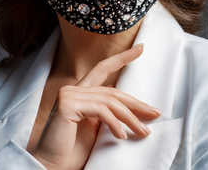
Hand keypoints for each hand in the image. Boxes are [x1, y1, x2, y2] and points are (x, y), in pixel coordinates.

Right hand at [31, 44, 160, 169]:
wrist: (51, 167)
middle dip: (137, 103)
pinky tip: (121, 136)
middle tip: (156, 113)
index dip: (122, 58)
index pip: (103, 69)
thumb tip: (136, 110)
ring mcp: (68, 95)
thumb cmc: (72, 151)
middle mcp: (73, 90)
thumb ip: (108, 113)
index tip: (141, 48)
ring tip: (143, 131)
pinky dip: (115, 123)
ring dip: (131, 118)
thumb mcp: (96, 128)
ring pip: (110, 101)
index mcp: (80, 92)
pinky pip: (101, 110)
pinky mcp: (67, 105)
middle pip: (113, 90)